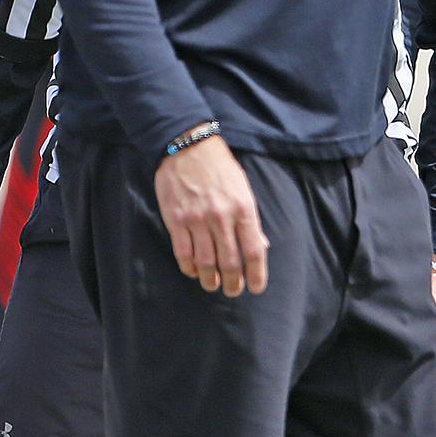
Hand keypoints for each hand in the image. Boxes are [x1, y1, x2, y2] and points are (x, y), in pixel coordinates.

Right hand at [153, 133, 267, 295]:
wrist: (187, 146)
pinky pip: (183, 253)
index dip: (256, 275)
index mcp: (242, 208)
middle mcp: (221, 217)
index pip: (253, 251)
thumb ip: (250, 219)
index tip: (255, 288)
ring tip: (213, 285)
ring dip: (210, 280)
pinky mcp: (176, 220)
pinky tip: (194, 271)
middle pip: (229, 263)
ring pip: (205, 262)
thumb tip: (259, 247)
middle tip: (233, 290)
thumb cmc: (219, 168)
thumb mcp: (243, 189)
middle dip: (233, 283)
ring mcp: (196, 219)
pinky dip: (190, 267)